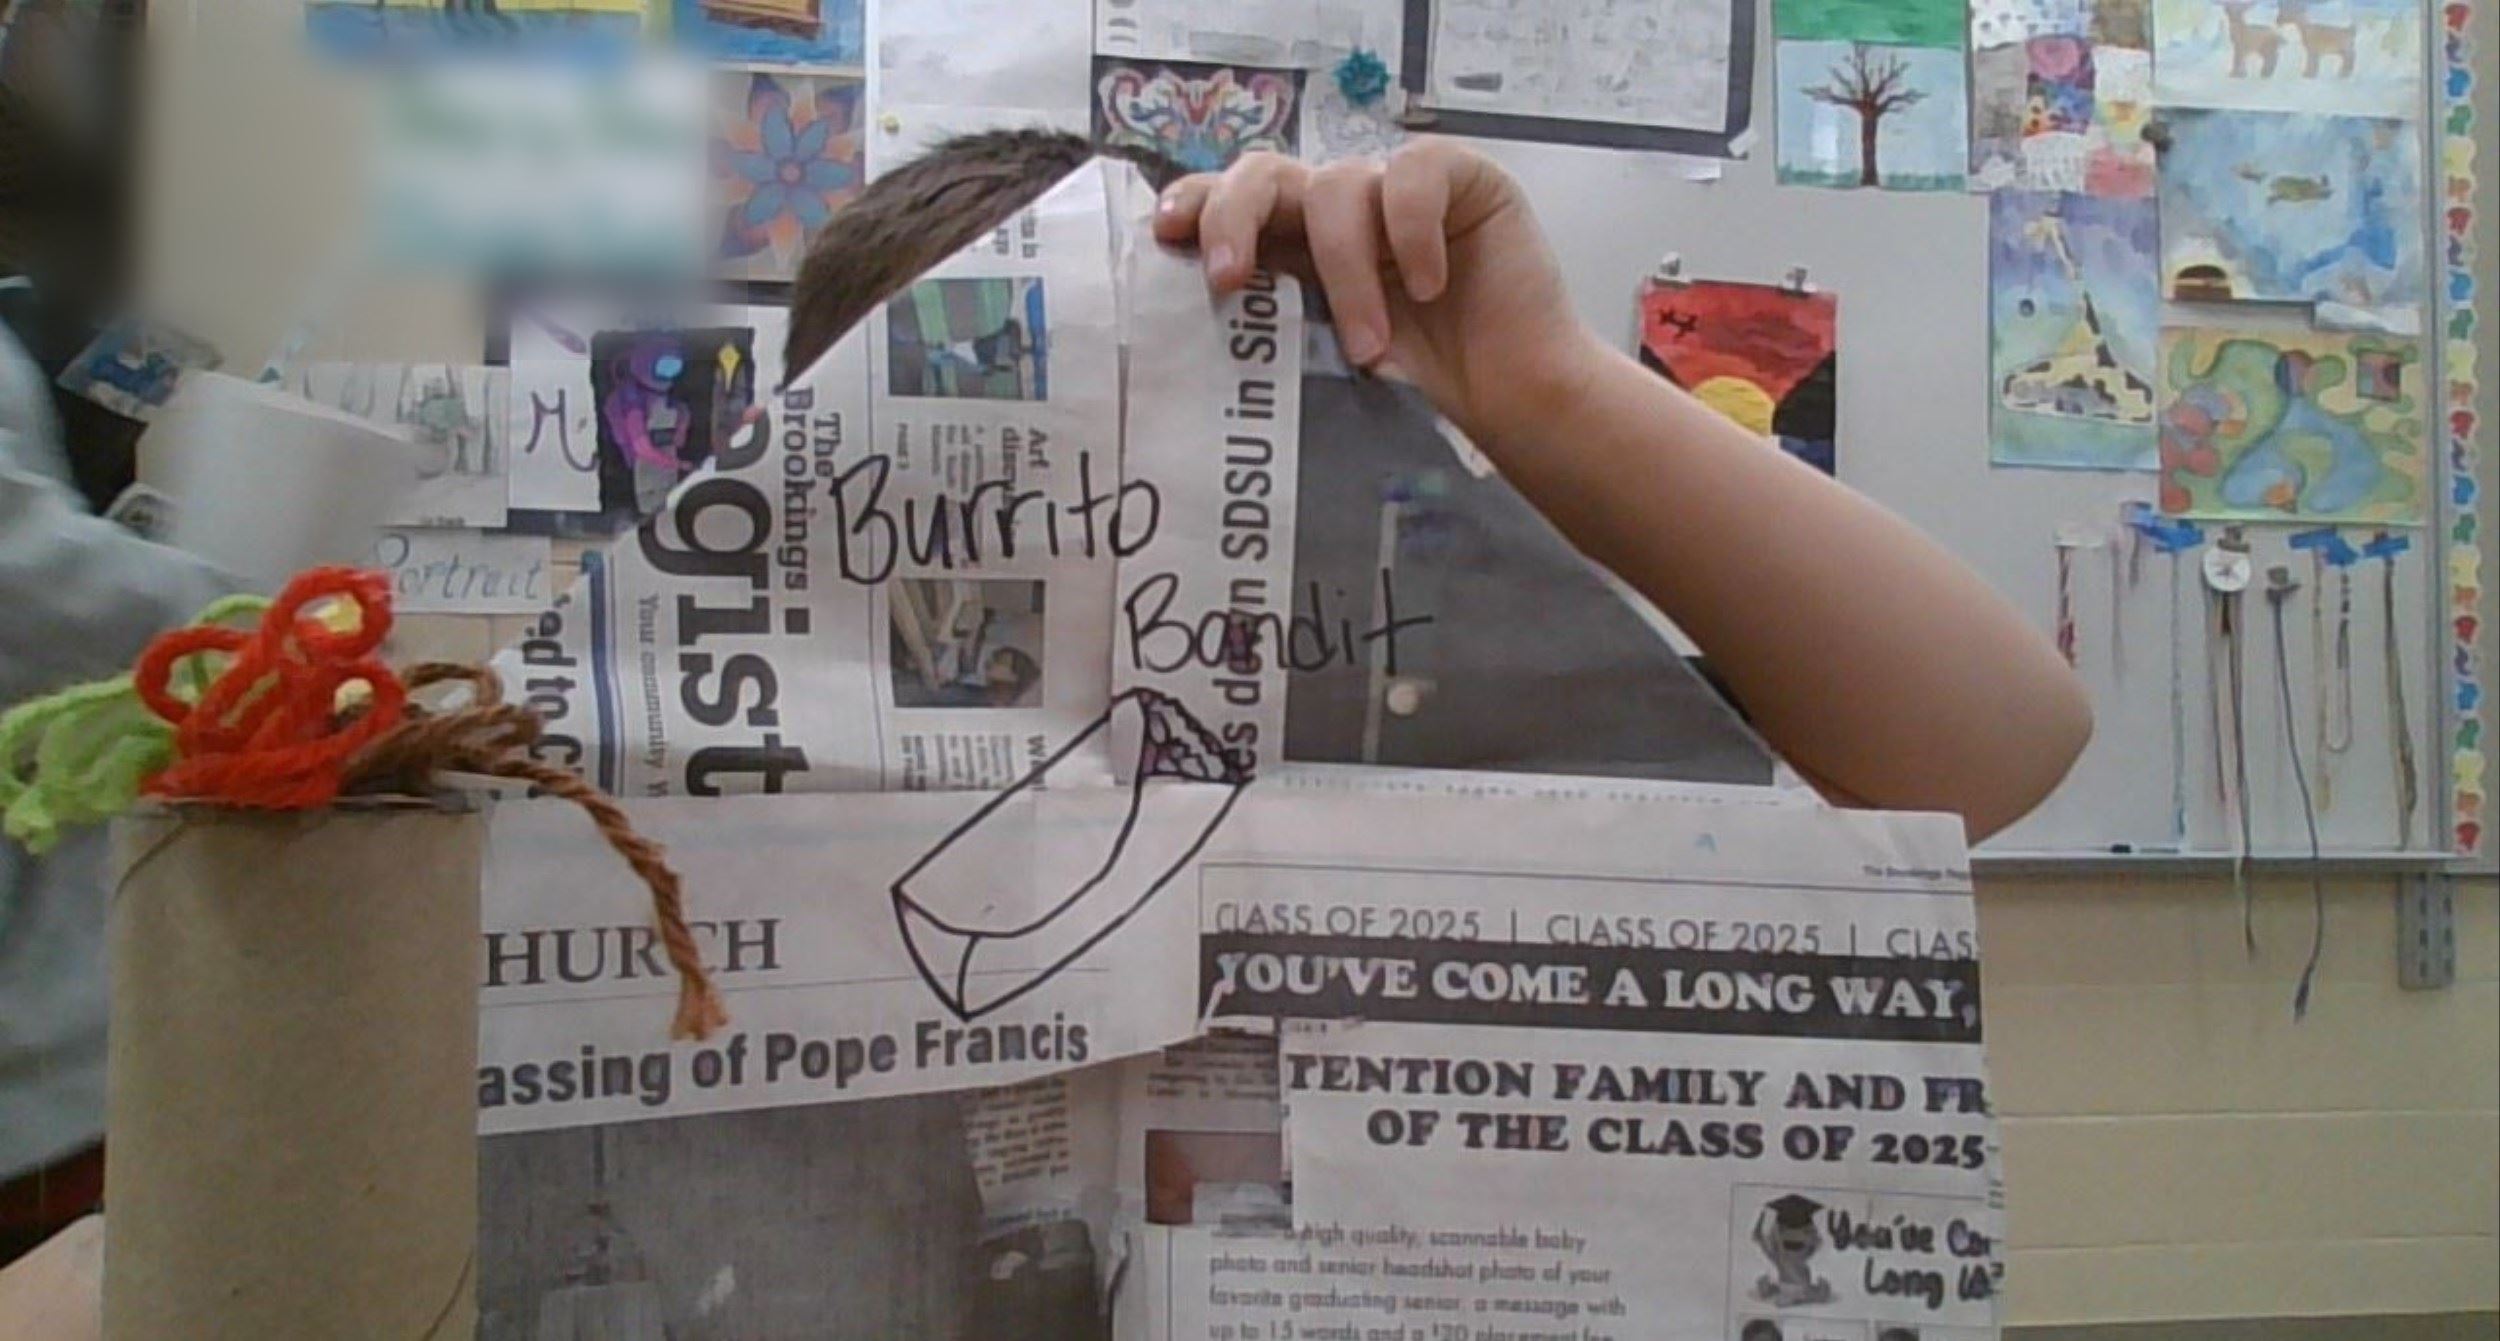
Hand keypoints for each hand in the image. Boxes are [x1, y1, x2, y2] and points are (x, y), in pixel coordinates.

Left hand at [1152, 139, 1594, 449]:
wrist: (1513, 399)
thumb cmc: (1420, 387)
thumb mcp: (1324, 356)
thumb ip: (1272, 319)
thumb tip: (1185, 326)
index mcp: (1297, 244)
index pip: (1230, 200)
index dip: (1193, 205)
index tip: (1163, 237)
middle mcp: (1339, 208)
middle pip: (1263, 171)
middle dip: (1232, 218)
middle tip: (1228, 281)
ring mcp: (1396, 187)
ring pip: (1336, 189)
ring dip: (1345, 272)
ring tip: (1370, 348)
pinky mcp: (1460, 177)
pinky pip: (1412, 175)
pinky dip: (1412, 232)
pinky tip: (1430, 286)